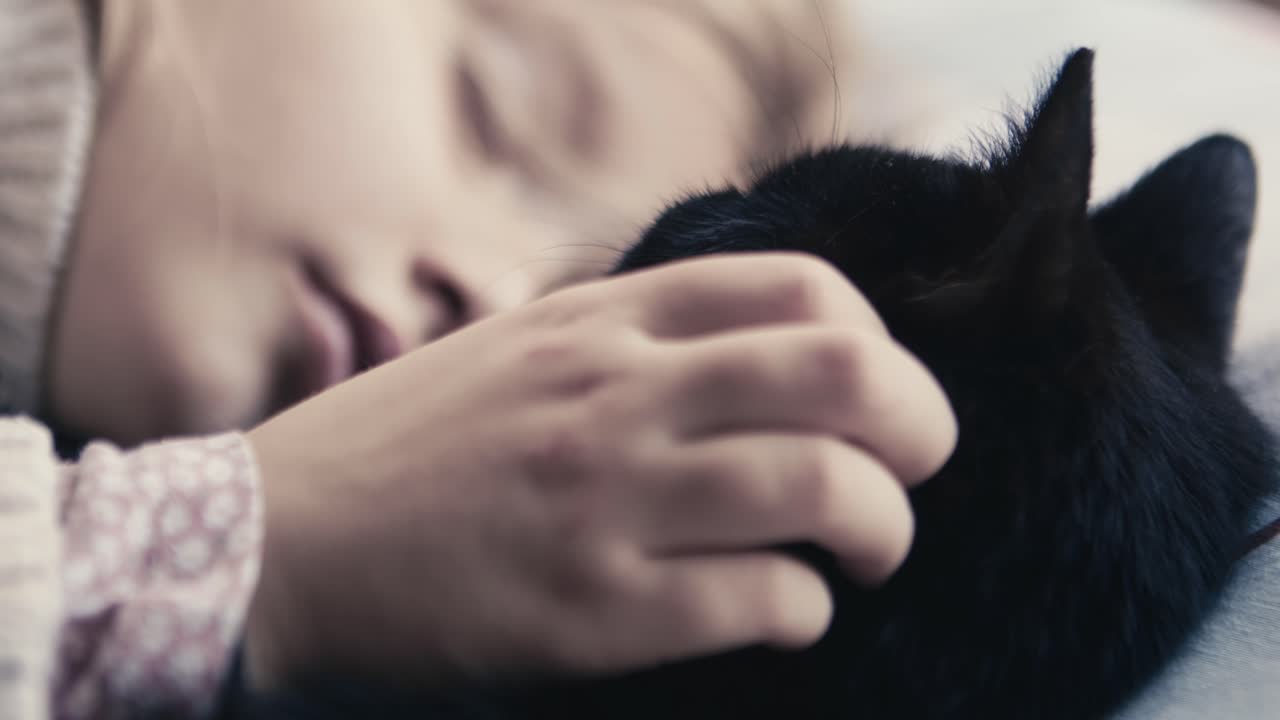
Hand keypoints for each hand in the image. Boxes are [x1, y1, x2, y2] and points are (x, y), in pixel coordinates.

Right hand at [242, 253, 955, 688]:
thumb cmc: (404, 447)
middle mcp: (614, 393)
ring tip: (864, 552)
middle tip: (911, 470)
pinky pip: (764, 600)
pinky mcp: (593, 611)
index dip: (876, 341)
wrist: (277, 548)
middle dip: (918, 426)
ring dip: (881, 528)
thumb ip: (632, 336)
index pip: (804, 289)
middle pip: (846, 375)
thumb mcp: (518, 347)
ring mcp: (605, 500)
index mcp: (600, 320)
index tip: (868, 397)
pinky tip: (785, 613)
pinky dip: (805, 609)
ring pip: (825, 489)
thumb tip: (765, 358)